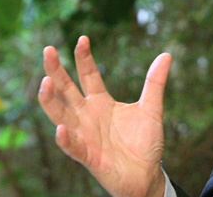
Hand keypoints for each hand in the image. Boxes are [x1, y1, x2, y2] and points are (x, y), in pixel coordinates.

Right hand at [38, 36, 170, 196]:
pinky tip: (60, 128)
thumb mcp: (152, 108)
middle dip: (56, 71)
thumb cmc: (145, 142)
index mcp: (101, 102)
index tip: (82, 38)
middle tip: (48, 50)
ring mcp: (85, 135)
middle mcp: (88, 116)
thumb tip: (166, 55)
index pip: (88, 76)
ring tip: (46, 82)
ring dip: (51, 101)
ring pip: (61, 116)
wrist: (147, 174)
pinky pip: (73, 147)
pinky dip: (65, 139)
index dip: (84, 58)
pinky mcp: (88, 156)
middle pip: (67, 91)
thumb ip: (155, 83)